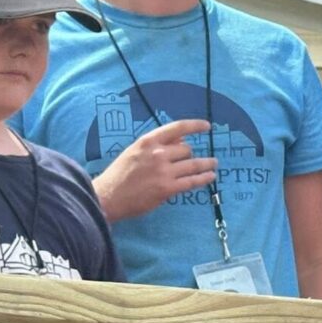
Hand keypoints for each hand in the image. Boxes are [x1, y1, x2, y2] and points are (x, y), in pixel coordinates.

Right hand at [94, 118, 218, 221]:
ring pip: (193, 164)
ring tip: (213, 164)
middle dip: (190, 155)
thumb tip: (180, 142)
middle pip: (186, 149)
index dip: (194, 126)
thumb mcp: (135, 152)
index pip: (176, 128)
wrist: (108, 197)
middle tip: (194, 160)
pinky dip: (204, 178)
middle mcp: (157, 154)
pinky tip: (211, 177)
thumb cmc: (119, 175)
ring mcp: (164, 171)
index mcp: (147, 142)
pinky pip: (192, 181)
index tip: (207, 126)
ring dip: (206, 164)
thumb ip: (156, 146)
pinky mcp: (168, 188)